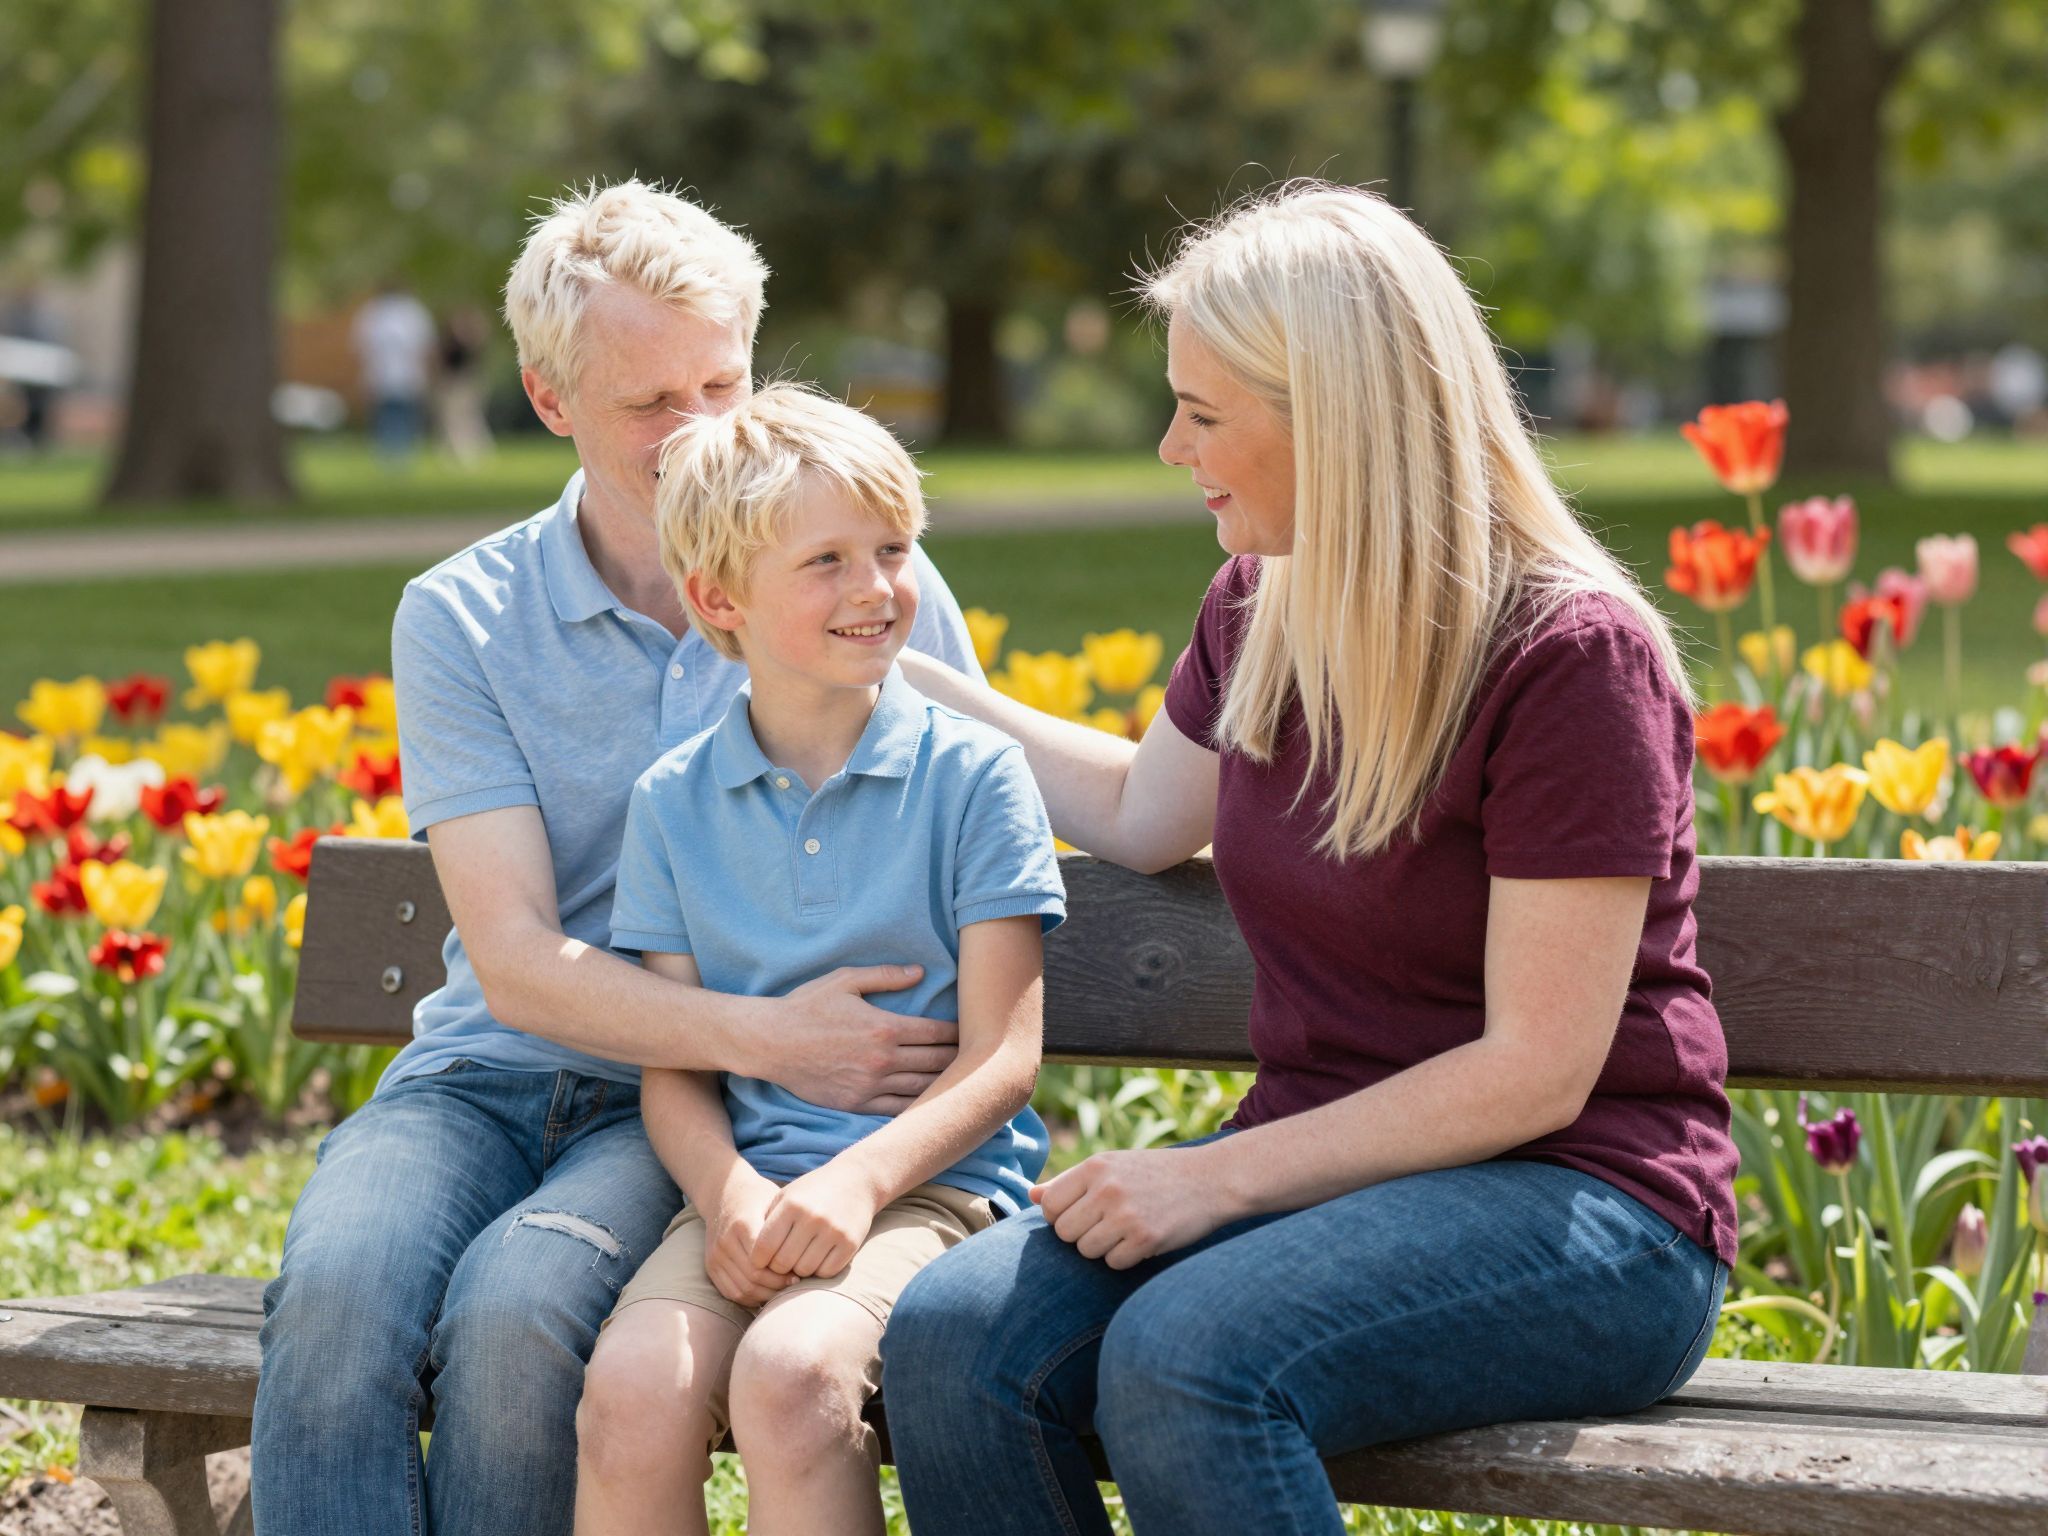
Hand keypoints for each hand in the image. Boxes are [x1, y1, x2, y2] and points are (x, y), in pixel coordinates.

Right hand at [703, 1166, 795, 1307]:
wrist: (725, 1193)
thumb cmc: (759, 1198)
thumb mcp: (776, 1202)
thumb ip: (787, 1227)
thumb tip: (809, 1254)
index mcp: (743, 1223)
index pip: (763, 1259)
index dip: (783, 1271)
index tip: (800, 1271)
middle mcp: (725, 1240)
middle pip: (753, 1277)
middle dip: (777, 1285)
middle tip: (796, 1284)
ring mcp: (716, 1255)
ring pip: (743, 1288)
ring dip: (766, 1294)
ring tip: (784, 1289)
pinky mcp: (711, 1265)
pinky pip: (731, 1292)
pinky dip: (751, 1297)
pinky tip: (767, 1291)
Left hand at [752, 1161, 882, 1279]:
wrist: (857, 1180)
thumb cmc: (813, 1191)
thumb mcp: (786, 1197)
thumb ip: (767, 1222)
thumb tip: (751, 1259)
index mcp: (791, 1205)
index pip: (764, 1247)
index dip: (758, 1259)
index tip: (761, 1261)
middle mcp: (812, 1218)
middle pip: (783, 1262)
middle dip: (778, 1267)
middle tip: (781, 1262)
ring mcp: (833, 1231)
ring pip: (804, 1270)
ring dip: (799, 1270)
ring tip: (800, 1258)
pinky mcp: (850, 1243)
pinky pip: (826, 1272)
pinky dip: (819, 1271)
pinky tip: (818, 1258)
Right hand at [774, 965, 957, 1114]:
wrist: (770, 1042)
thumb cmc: (806, 1006)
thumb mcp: (845, 980)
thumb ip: (886, 975)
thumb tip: (919, 971)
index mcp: (885, 1028)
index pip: (937, 1033)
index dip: (959, 1033)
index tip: (973, 1032)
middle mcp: (883, 1060)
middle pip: (936, 1063)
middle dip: (960, 1059)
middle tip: (978, 1057)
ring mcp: (870, 1086)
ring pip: (922, 1089)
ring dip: (946, 1085)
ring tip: (964, 1081)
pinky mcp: (857, 1104)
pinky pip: (898, 1110)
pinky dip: (919, 1108)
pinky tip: (933, 1105)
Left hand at [1031, 1147, 1230, 1269]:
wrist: (1211, 1179)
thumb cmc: (1155, 1173)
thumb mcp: (1112, 1165)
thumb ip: (1069, 1181)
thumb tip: (1031, 1195)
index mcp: (1095, 1167)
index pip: (1049, 1205)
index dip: (1061, 1216)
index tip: (1082, 1214)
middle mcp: (1107, 1189)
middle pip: (1063, 1232)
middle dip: (1080, 1235)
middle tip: (1107, 1225)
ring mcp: (1126, 1215)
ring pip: (1086, 1250)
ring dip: (1102, 1248)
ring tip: (1125, 1231)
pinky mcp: (1146, 1239)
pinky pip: (1113, 1263)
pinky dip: (1125, 1258)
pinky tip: (1142, 1240)